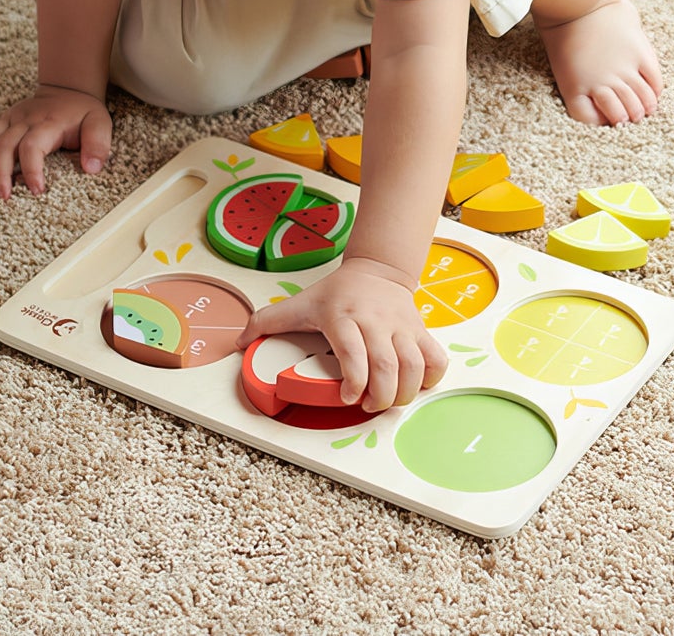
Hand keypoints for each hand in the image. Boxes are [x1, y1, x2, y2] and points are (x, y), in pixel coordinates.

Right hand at [0, 84, 111, 198]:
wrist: (68, 90)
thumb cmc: (82, 112)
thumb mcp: (99, 123)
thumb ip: (98, 144)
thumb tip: (92, 168)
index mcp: (48, 124)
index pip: (33, 146)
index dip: (31, 169)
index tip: (36, 190)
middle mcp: (24, 120)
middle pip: (3, 145)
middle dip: (0, 172)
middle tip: (3, 195)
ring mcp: (9, 118)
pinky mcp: (1, 119)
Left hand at [237, 257, 447, 412]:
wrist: (377, 268)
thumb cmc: (337, 292)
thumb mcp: (300, 302)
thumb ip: (268, 321)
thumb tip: (237, 342)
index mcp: (343, 316)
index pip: (354, 352)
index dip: (354, 381)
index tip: (348, 398)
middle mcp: (375, 321)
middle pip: (387, 366)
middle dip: (380, 396)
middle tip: (368, 406)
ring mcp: (402, 326)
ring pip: (414, 365)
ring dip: (404, 392)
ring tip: (388, 400)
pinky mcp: (420, 330)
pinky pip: (436, 358)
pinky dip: (431, 379)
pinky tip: (416, 386)